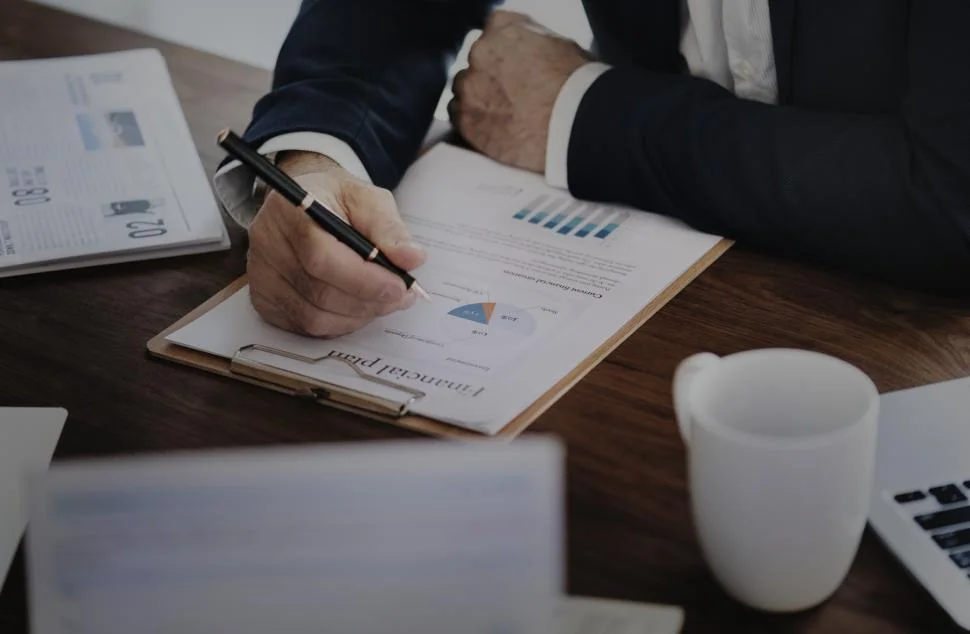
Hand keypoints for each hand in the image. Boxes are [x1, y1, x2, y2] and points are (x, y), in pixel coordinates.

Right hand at [246, 151, 425, 336]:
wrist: (305, 205)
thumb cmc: (336, 201)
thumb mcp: (368, 199)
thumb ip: (390, 229)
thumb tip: (412, 258)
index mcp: (290, 210)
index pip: (322, 257)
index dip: (364, 280)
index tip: (400, 286)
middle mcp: (267, 244)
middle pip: (319, 292)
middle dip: (369, 301)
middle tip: (401, 295)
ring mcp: (260, 275)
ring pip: (314, 317)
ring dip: (358, 316)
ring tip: (382, 300)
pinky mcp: (263, 299)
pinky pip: (306, 327)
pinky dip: (339, 324)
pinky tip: (356, 306)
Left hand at [448, 10, 590, 172]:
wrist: (573, 124)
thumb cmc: (576, 87)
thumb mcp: (560, 46)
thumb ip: (533, 45)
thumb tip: (531, 55)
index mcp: (504, 28)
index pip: (493, 31)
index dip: (505, 53)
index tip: (514, 67)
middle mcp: (480, 53)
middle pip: (476, 62)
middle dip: (491, 76)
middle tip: (513, 95)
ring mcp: (470, 87)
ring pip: (464, 90)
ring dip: (479, 99)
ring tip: (504, 114)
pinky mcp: (466, 121)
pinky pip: (458, 117)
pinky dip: (472, 122)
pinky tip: (492, 128)